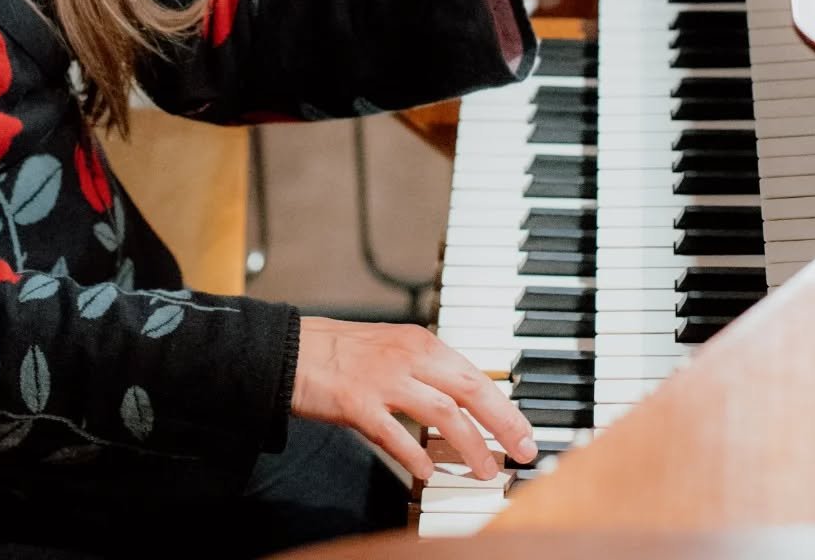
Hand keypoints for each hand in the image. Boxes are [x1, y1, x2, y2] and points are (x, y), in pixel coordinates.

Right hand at [290, 315, 537, 481]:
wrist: (291, 348)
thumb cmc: (340, 352)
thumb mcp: (392, 347)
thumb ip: (426, 368)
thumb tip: (462, 398)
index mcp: (419, 342)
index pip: (474, 374)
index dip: (504, 406)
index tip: (523, 432)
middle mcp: (407, 356)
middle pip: (469, 389)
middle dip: (502, 424)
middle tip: (523, 451)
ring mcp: (383, 379)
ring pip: (442, 412)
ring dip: (470, 445)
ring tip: (484, 472)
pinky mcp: (357, 402)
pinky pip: (395, 433)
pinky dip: (415, 455)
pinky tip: (426, 473)